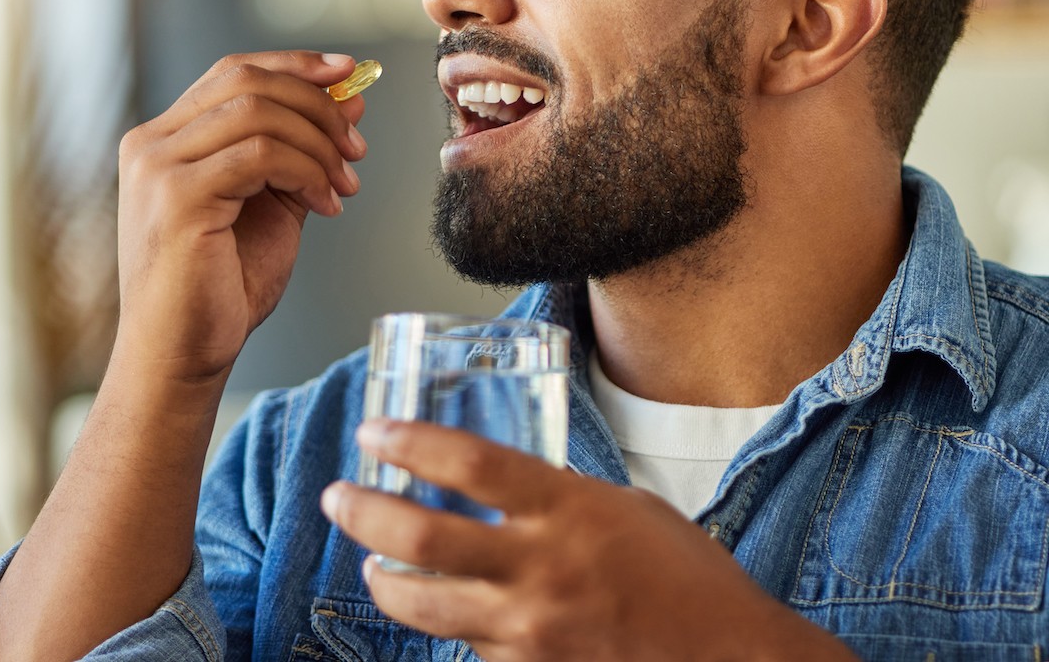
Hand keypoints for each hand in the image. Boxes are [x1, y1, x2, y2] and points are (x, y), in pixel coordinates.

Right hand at [113, 51, 366, 382]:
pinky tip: (326, 207)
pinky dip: (307, 172)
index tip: (349, 75)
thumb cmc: (220, 290)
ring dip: (318, 143)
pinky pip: (261, 155)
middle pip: (247, 81)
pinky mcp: (178, 198)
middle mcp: (151, 144)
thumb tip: (349, 103)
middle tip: (357, 149)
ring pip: (258, 113)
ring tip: (344, 185)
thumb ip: (301, 154)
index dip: (295, 66)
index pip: (233, 72)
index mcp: (165, 141)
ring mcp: (158, 168)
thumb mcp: (272, 207)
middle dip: (317, 106)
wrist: (182, 355)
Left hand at [322, 419, 858, 661]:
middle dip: (363, 512)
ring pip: (422, 603)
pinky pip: (467, 644)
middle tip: (340, 496)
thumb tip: (506, 491)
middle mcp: (541, 568)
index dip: (409, 442)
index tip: (374, 432)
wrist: (729, 660)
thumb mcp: (627, 509)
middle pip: (421, 535)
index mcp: (570, 510)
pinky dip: (446, 623)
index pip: (469, 463)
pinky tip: (441, 609)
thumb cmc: (689, 578)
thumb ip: (561, 498)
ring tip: (372, 561)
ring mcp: (530, 628)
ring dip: (384, 578)